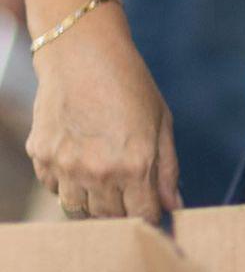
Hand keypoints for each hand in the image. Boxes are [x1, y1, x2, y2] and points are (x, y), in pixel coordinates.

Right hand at [25, 15, 180, 221]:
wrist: (83, 54)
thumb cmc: (129, 84)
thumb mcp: (161, 122)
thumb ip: (168, 168)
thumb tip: (175, 205)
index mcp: (135, 164)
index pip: (143, 215)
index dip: (150, 216)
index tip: (151, 209)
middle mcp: (99, 171)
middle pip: (110, 217)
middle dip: (123, 210)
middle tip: (128, 190)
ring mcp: (66, 166)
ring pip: (79, 209)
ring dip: (93, 200)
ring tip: (103, 174)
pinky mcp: (42, 157)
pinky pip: (54, 188)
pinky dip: (67, 183)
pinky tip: (79, 159)